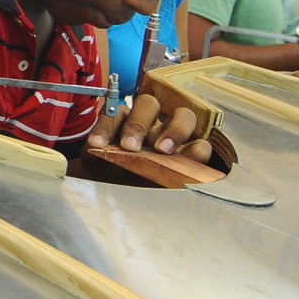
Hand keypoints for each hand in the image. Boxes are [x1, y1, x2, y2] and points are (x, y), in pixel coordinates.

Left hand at [85, 93, 211, 163]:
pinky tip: (184, 166)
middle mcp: (150, 124)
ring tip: (162, 151)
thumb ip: (98, 155)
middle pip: (149, 103)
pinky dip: (196, 153)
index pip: (117, 112)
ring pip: (184, 115)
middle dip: (139, 123)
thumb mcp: (99, 164)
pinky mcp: (190, 156)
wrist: (124, 194)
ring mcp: (173, 137)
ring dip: (175, 130)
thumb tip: (100, 149)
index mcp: (125, 121)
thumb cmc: (111, 172)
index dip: (107, 126)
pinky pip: (203, 146)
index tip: (96, 145)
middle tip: (130, 147)